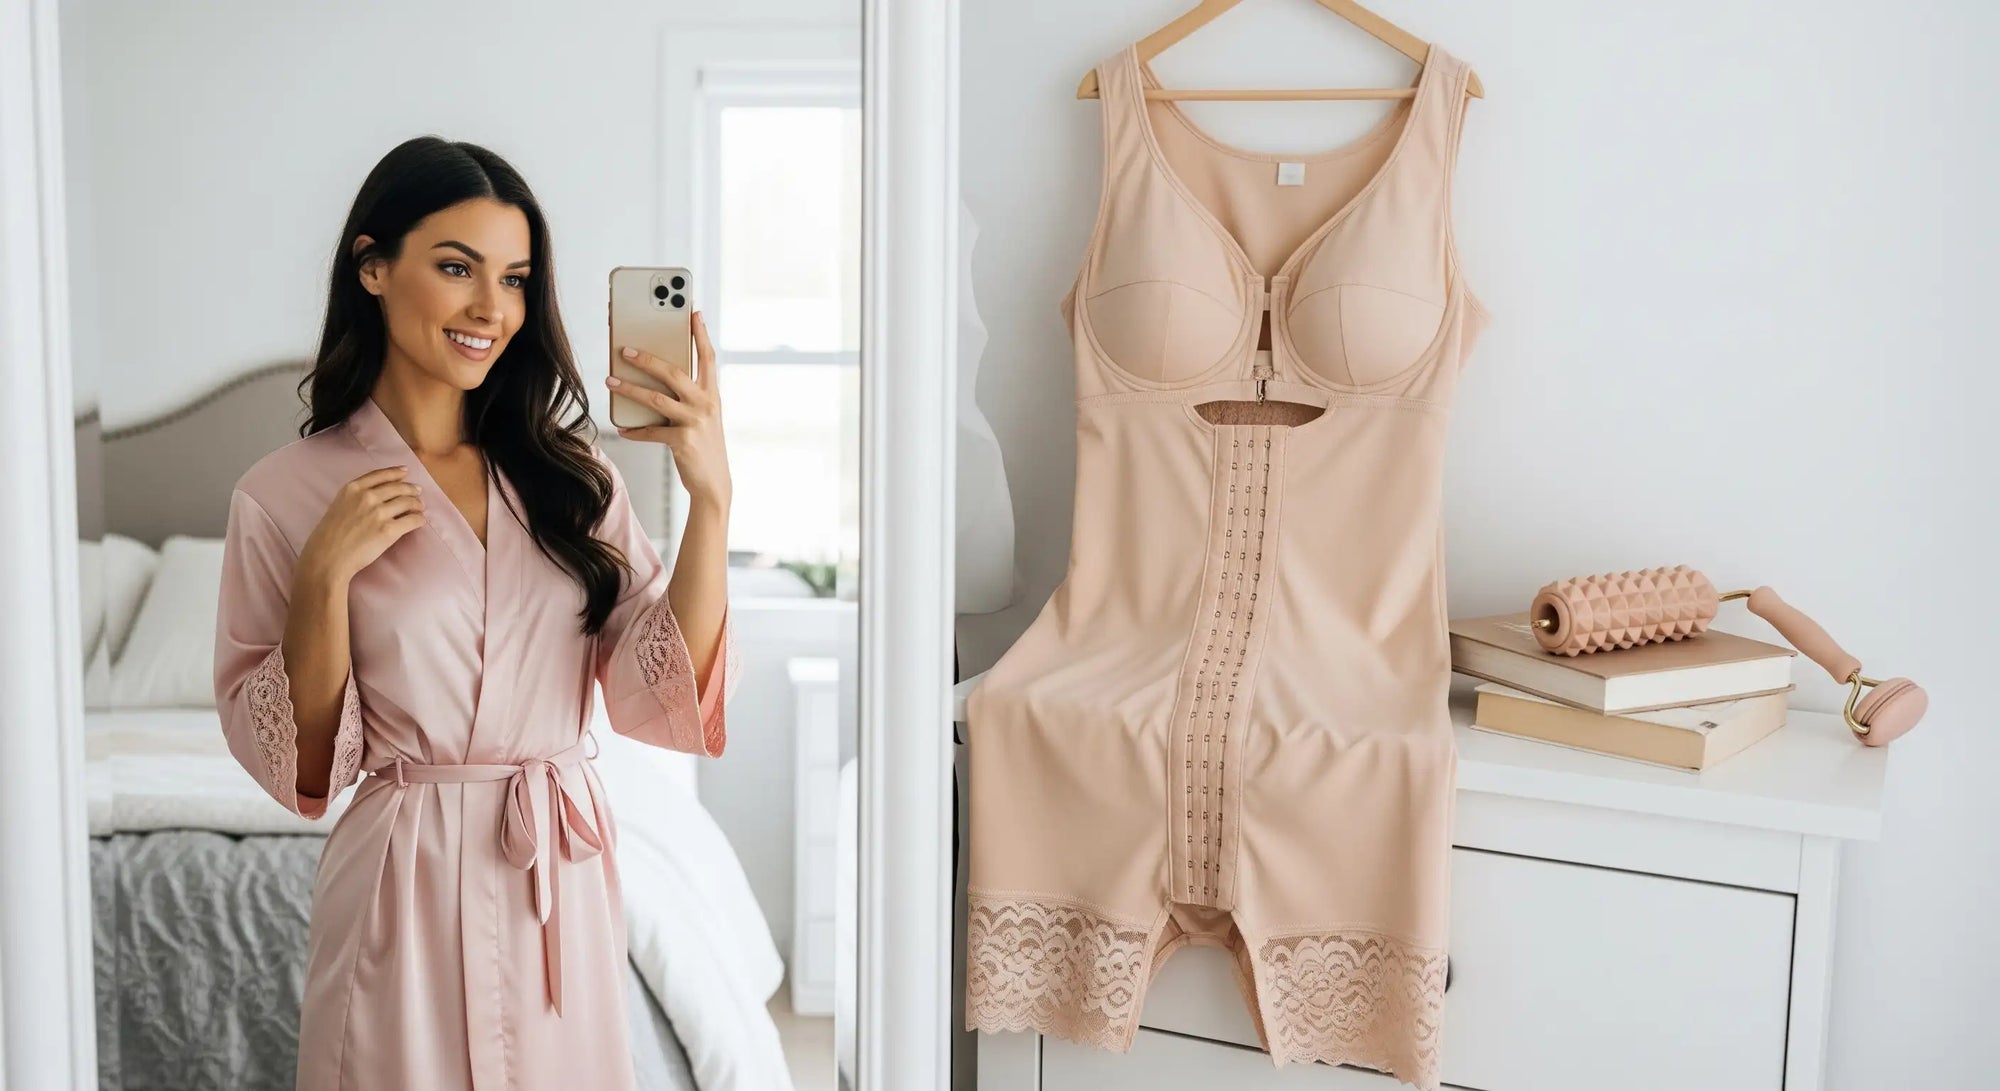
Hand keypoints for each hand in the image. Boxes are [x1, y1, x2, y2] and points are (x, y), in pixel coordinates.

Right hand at [297, 466, 425, 584]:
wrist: (327, 558)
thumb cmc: (328, 536)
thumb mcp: (338, 505)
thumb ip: (356, 498)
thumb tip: (378, 496)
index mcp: (353, 488)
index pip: (381, 475)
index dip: (396, 472)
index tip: (405, 472)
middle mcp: (367, 497)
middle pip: (398, 487)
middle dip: (411, 489)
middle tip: (418, 492)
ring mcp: (379, 513)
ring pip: (409, 502)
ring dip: (417, 504)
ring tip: (419, 508)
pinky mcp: (389, 530)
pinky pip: (413, 520)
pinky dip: (419, 519)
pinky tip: (419, 521)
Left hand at [608, 310, 731, 509]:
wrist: (714, 483)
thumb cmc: (703, 445)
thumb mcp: (702, 416)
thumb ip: (687, 396)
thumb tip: (653, 378)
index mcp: (712, 394)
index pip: (707, 357)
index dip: (700, 334)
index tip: (693, 312)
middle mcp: (706, 404)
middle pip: (674, 372)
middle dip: (648, 358)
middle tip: (625, 349)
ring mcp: (695, 422)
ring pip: (656, 398)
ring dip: (629, 388)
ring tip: (610, 381)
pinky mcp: (682, 441)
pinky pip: (651, 431)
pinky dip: (635, 430)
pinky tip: (623, 428)